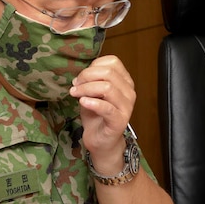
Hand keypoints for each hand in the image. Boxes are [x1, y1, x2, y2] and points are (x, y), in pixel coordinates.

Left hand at [69, 55, 135, 173]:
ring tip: (75, 94)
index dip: (93, 66)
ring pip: (107, 88)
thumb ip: (91, 81)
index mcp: (125, 82)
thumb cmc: (96, 116)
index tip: (81, 78)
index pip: (113, 62)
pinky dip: (92, 103)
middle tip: (75, 86)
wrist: (100, 140)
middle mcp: (129, 92)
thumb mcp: (92, 93)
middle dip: (87, 76)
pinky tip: (83, 102)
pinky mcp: (120, 120)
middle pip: (109, 73)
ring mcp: (127, 107)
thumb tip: (81, 76)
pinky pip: (107, 108)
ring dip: (86, 89)